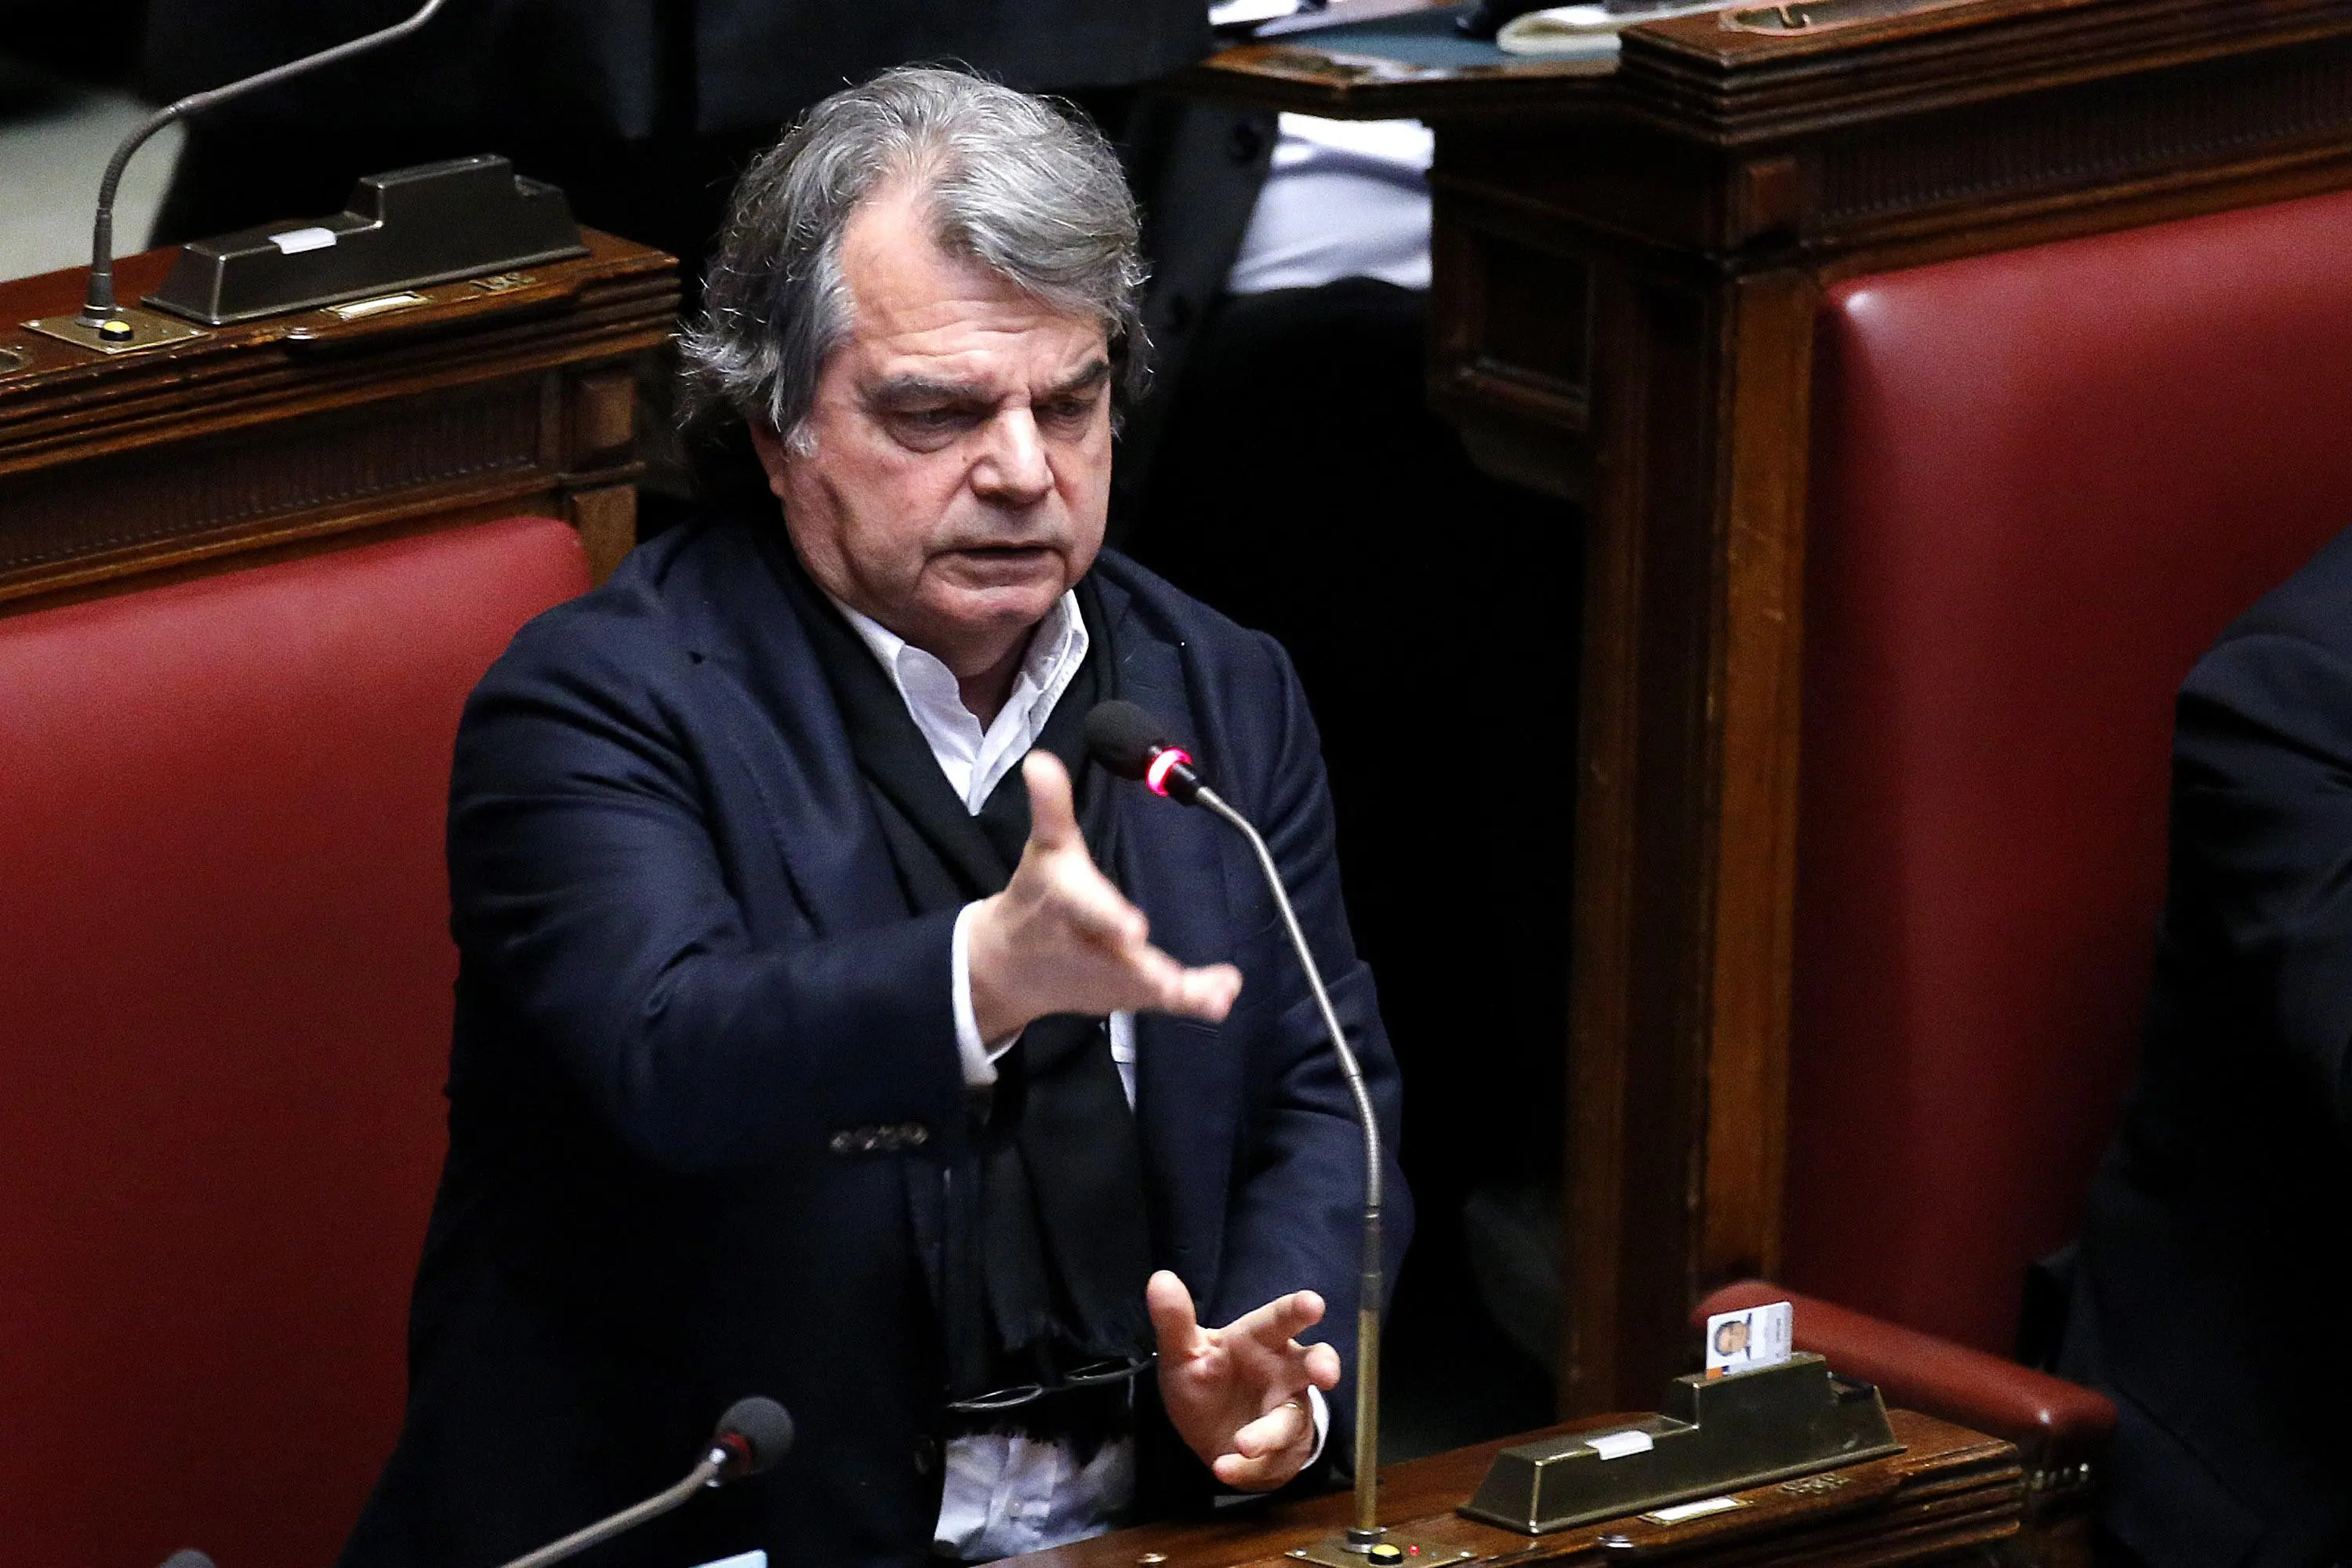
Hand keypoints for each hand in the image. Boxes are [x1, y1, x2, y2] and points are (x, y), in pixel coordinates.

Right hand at [966, 752, 1241, 1041]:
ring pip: (1143, 986)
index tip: (1136, 929)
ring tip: (1218, 991)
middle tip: (1170, 979)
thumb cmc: (1037, 896)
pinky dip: (1193, 997)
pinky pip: (1161, 999)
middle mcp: (1086, 948)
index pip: (1086, 909)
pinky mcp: (1124, 994)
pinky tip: (1224, 991)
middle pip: (1116, 960)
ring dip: (1177, 988)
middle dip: (1144, 968)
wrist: (1008, 963)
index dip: (1109, 917)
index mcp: (1064, 905)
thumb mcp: (1046, 848)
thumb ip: (1052, 808)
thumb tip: (1041, 760)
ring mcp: (1105, 978)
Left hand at [1149, 1269, 1341, 1490]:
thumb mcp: (1183, 1353)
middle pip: (1312, 1363)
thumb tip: (1159, 1277)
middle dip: (1323, 1366)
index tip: (1313, 1304)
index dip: (1299, 1310)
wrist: (1211, 1434)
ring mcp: (1287, 1412)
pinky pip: (1270, 1460)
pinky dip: (1246, 1468)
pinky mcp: (1282, 1451)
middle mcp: (1283, 1372)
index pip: (1280, 1320)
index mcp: (1259, 1340)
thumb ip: (1175, 1321)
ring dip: (1268, 1433)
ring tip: (1243, 1444)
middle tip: (1326, 1374)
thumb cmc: (1206, 1379)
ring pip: (1290, 1420)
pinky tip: (1223, 1467)